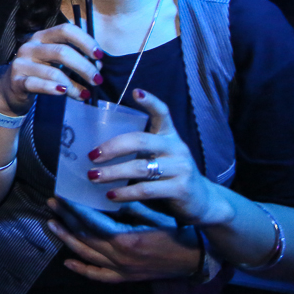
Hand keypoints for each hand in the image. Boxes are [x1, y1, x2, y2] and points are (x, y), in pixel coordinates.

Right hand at [0, 24, 104, 114]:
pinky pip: (37, 84)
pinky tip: (63, 93)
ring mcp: (21, 63)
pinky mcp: (16, 81)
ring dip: (73, 85)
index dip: (85, 41)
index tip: (99, 56)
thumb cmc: (40, 72)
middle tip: (97, 80)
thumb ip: (76, 59)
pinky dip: (52, 89)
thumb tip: (98, 65)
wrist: (12, 90)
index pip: (66, 30)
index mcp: (42, 36)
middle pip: (62, 52)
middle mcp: (30, 46)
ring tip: (85, 94)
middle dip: (84, 67)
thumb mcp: (56, 61)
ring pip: (53, 71)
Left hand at [45, 197, 201, 281]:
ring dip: (67, 238)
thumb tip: (104, 190)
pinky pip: (99, 275)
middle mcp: (120, 257)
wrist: (196, 258)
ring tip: (51, 223)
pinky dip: (82, 269)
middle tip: (52, 203)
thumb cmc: (176, 231)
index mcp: (126, 239)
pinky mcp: (126, 277)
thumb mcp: (152, 213)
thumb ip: (127, 204)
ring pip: (87, 254)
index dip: (74, 208)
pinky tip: (68, 261)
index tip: (62, 195)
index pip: (91, 222)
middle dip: (66, 218)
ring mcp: (121, 269)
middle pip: (84, 236)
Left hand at [88, 89, 229, 224]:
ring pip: (140, 167)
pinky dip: (125, 192)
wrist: (202, 201)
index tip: (135, 92)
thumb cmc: (170, 176)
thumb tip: (97, 151)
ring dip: (112, 172)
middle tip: (91, 156)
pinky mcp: (180, 188)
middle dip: (112, 147)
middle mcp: (176, 147)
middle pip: (140, 140)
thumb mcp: (158, 157)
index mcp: (169, 135)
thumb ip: (138, 151)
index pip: (162, 113)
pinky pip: (146, 189)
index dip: (150, 102)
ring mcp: (180, 167)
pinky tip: (111, 194)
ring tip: (93, 176)